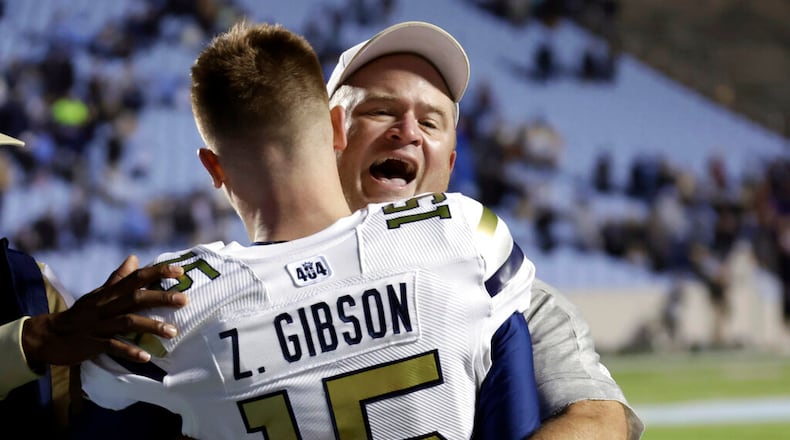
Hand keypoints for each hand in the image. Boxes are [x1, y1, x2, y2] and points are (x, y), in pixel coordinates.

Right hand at [21, 255, 185, 369]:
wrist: (49, 336)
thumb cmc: (80, 314)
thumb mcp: (98, 294)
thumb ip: (118, 278)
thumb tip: (135, 258)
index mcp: (109, 293)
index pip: (136, 278)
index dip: (158, 273)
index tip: (180, 271)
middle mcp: (106, 306)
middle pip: (136, 298)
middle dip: (161, 298)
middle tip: (185, 300)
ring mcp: (99, 325)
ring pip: (128, 322)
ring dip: (151, 326)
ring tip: (173, 332)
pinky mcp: (92, 344)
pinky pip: (113, 347)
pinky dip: (130, 351)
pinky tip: (146, 357)